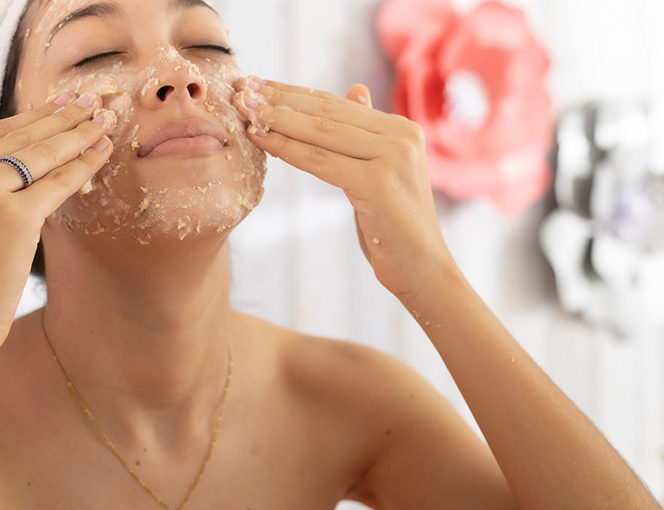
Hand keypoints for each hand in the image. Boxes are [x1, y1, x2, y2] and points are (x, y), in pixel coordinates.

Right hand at [0, 92, 115, 353]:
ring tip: (103, 122)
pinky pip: (58, 183)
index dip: (31, 117)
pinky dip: (84, 166)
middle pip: (20, 136)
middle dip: (60, 117)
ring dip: (77, 134)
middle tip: (89, 103)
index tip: (59, 104)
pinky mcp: (13, 217)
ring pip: (42, 154)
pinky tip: (102, 152)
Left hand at [232, 78, 458, 301]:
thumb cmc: (396, 227)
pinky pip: (320, 161)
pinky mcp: (378, 182)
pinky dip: (286, 148)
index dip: (294, 93)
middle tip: (240, 87)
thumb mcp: (381, 172)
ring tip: (243, 107)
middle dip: (279, 98)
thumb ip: (368, 134)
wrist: (423, 270)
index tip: (258, 84)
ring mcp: (393, 157)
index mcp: (403, 130)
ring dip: (276, 118)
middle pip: (327, 112)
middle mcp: (402, 136)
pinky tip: (259, 138)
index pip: (337, 105)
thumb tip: (355, 91)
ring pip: (321, 133)